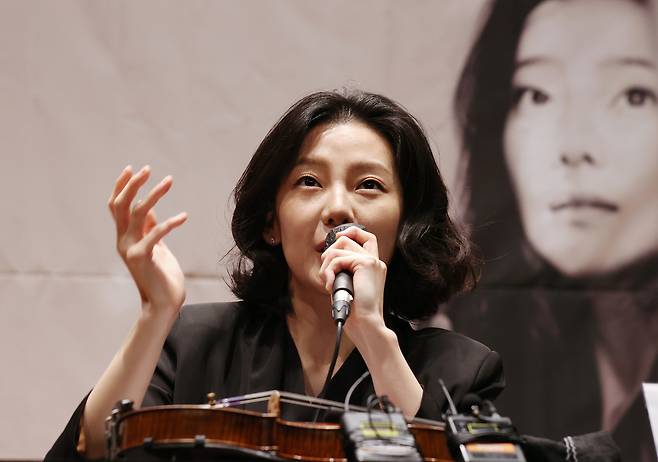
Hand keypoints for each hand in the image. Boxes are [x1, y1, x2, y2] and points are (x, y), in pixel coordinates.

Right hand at [108, 165, 187, 318]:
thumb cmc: (162, 275)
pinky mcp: (143, 258)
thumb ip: (150, 229)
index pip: (116, 207)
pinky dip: (170, 223)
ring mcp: (131, 250)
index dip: (121, 187)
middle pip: (121, 206)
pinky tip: (184, 216)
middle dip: (132, 185)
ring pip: (137, 214)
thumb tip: (150, 208)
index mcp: (125, 237)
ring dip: (154, 195)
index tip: (131, 168)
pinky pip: (156, 234)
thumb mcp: (156, 247)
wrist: (164, 304)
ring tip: (168, 181)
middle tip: (148, 169)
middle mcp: (123, 241)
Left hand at [319, 226, 387, 333]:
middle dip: (329, 253)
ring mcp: (372, 261)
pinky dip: (329, 271)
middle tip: (326, 273)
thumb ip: (343, 270)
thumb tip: (327, 257)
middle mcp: (375, 261)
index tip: (335, 242)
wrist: (366, 324)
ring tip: (328, 282)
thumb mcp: (347, 286)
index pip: (366, 237)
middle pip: (347, 238)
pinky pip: (338, 259)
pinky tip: (330, 285)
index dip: (350, 233)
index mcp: (374, 267)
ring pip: (339, 247)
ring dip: (326, 265)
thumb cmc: (355, 312)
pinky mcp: (366, 263)